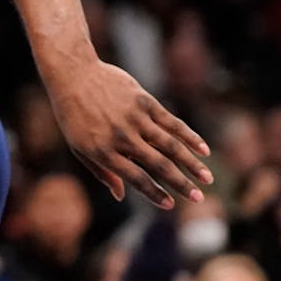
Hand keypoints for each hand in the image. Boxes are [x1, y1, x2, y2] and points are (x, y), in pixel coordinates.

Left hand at [47, 60, 211, 208]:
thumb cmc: (74, 116)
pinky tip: (204, 150)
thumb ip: (101, 172)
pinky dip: (190, 137)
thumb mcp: (79, 148)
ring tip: (207, 179)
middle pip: (158, 165)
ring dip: (192, 164)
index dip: (155, 194)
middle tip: (199, 199)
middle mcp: (121, 137)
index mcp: (103, 152)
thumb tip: (120, 196)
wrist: (73, 76)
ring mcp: (134, 119)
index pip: (136, 178)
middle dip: (181, 184)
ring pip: (170, 145)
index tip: (171, 205)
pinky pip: (172, 122)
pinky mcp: (145, 102)